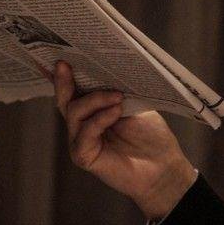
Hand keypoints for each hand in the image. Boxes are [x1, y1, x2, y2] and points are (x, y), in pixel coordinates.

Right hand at [52, 61, 196, 220]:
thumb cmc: (151, 137)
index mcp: (93, 111)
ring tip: (116, 96)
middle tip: (66, 64)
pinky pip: (84, 133)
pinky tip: (115, 112)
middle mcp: (82, 125)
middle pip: (65, 100)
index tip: (59, 56)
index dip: (62, 76)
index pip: (73, 91)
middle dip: (65, 81)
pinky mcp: (83, 156)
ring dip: (95, 100)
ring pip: (74, 113)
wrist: (163, 167)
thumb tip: (103, 67)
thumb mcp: (133, 105)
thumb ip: (115, 91)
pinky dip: (99, 120)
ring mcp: (81, 141)